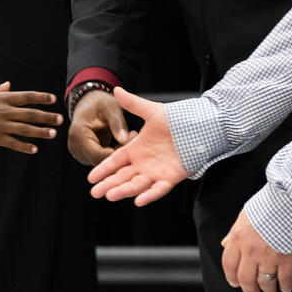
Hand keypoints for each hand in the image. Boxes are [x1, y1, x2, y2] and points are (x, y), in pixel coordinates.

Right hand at [0, 81, 61, 153]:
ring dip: (41, 132)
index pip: (26, 97)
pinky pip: (13, 143)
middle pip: (30, 114)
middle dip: (47, 116)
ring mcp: (0, 126)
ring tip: (53, 134)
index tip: (53, 99)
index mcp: (2, 99)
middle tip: (60, 119)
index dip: (41, 97)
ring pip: (25, 129)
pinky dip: (24, 146)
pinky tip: (34, 149)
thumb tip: (9, 85)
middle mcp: (4, 111)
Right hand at [68, 90, 131, 164]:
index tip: (131, 140)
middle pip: (98, 160)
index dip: (115, 152)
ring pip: (99, 161)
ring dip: (114, 153)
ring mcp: (77, 151)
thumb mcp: (111, 107)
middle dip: (116, 153)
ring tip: (127, 137)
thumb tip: (124, 140)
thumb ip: (117, 123)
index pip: (97, 154)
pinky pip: (98, 159)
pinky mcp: (82, 154)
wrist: (89, 102)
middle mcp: (75, 145)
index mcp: (79, 133)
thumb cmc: (99, 103)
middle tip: (132, 137)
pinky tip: (119, 141)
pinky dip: (109, 153)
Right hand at [87, 88, 188, 204]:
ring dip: (124, 191)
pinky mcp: (171, 178)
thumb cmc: (177, 119)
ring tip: (111, 195)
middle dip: (108, 185)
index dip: (103, 170)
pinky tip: (138, 201)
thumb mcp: (151, 111)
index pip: (115, 162)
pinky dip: (149, 195)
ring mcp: (156, 172)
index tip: (91, 178)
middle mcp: (144, 163)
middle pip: (122, 177)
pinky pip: (158, 189)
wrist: (200, 126)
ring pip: (136, 184)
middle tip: (95, 193)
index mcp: (136, 149)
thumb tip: (116, 90)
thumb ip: (133, 104)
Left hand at [221, 209, 291, 291]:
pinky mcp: (286, 257)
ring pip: (265, 281)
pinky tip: (285, 288)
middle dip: (248, 289)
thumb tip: (225, 244)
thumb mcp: (242, 218)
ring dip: (267, 290)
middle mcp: (250, 251)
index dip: (231, 278)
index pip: (228, 265)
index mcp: (237, 240)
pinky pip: (285, 277)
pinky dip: (285, 285)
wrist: (286, 202)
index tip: (235, 283)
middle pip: (245, 278)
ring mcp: (268, 256)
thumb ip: (233, 234)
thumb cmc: (264, 208)